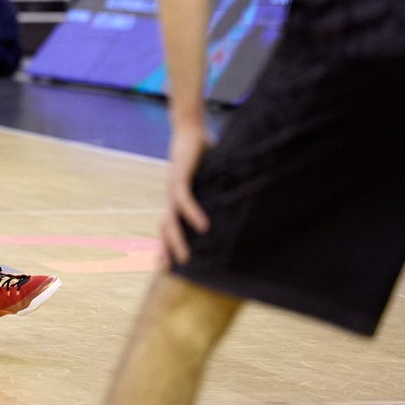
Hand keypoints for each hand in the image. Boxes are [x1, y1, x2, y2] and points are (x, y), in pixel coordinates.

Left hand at [159, 122, 211, 268]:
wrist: (189, 132)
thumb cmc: (199, 157)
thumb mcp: (209, 181)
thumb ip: (217, 195)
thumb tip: (239, 208)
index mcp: (176, 201)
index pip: (167, 228)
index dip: (165, 246)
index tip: (166, 268)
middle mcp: (171, 198)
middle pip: (165, 230)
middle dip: (166, 250)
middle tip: (169, 272)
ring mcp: (173, 189)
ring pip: (170, 220)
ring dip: (176, 240)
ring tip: (185, 259)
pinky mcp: (180, 177)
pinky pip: (184, 199)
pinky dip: (192, 213)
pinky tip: (203, 226)